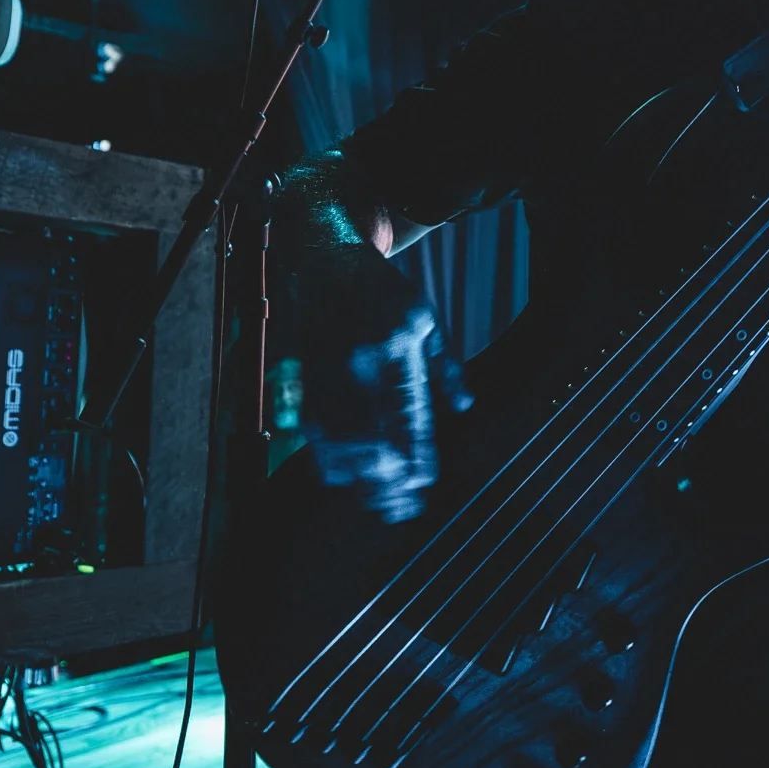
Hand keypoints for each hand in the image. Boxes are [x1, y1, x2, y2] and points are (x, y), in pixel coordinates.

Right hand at [285, 242, 444, 520]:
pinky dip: (325, 457)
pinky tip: (339, 480)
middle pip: (374, 433)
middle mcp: (361, 360)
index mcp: (398, 344)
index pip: (409, 412)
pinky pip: (313, 426)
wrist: (325, 260)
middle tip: (400, 507)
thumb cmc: (382, 292)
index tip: (421, 484)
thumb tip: (464, 407)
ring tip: (374, 503)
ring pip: (340, 437)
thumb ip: (445, 366)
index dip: (415, 453)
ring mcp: (327, 369)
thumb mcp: (426, 319)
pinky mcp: (304, 374)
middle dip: (387, 477)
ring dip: (357, 477)